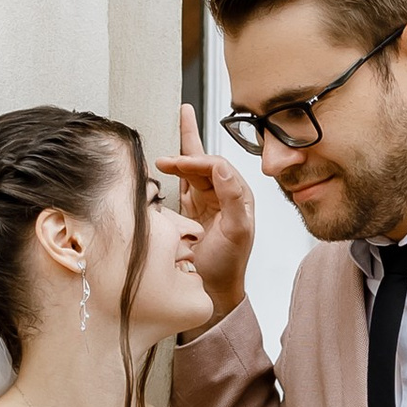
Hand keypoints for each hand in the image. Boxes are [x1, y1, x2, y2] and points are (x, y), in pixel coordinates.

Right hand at [170, 103, 254, 326]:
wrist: (213, 289)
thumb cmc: (228, 265)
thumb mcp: (237, 233)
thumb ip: (234, 200)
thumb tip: (224, 168)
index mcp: (238, 196)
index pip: (217, 167)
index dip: (196, 161)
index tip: (175, 163)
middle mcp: (224, 196)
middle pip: (205, 160)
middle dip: (188, 143)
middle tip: (175, 119)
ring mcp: (207, 201)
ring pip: (193, 167)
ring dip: (182, 148)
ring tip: (178, 117)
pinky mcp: (192, 209)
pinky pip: (183, 181)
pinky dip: (174, 167)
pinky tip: (168, 155)